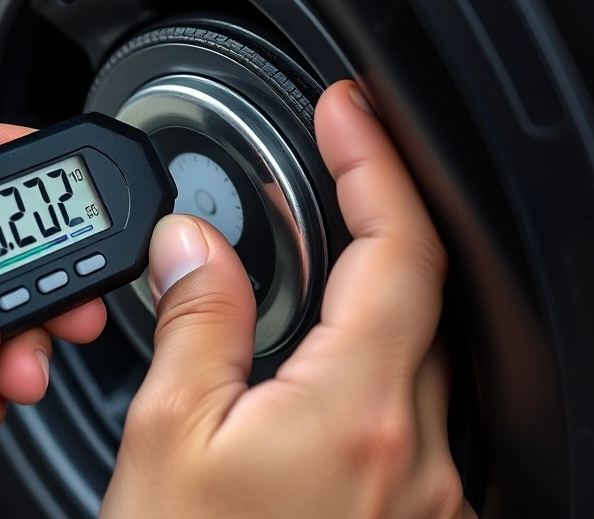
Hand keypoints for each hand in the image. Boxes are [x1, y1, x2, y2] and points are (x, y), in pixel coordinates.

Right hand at [100, 80, 474, 517]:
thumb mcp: (167, 443)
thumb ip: (194, 328)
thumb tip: (193, 248)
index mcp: (356, 414)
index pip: (399, 250)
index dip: (376, 164)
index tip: (348, 114)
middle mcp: (416, 454)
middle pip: (419, 297)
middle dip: (374, 220)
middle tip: (320, 175)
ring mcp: (426, 493)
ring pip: (421, 356)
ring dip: (372, 296)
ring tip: (310, 261)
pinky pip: (416, 414)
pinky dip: (375, 364)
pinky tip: (324, 365)